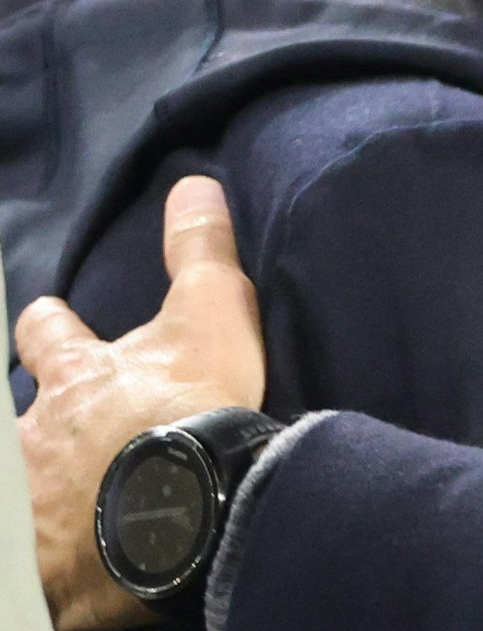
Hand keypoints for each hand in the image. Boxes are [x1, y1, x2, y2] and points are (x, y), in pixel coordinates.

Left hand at [14, 177, 265, 629]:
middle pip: (20, 412)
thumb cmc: (188, 405)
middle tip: (57, 419)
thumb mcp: (210, 314)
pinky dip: (51, 539)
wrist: (173, 512)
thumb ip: (199, 251)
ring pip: (24, 476)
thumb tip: (194, 184)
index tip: (48, 318)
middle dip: (36, 413)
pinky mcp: (39, 552)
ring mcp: (30, 495)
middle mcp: (39, 430)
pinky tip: (67, 547)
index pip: (46, 333)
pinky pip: (37, 543)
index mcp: (76, 372)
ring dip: (42, 479)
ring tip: (69, 493)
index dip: (48, 325)